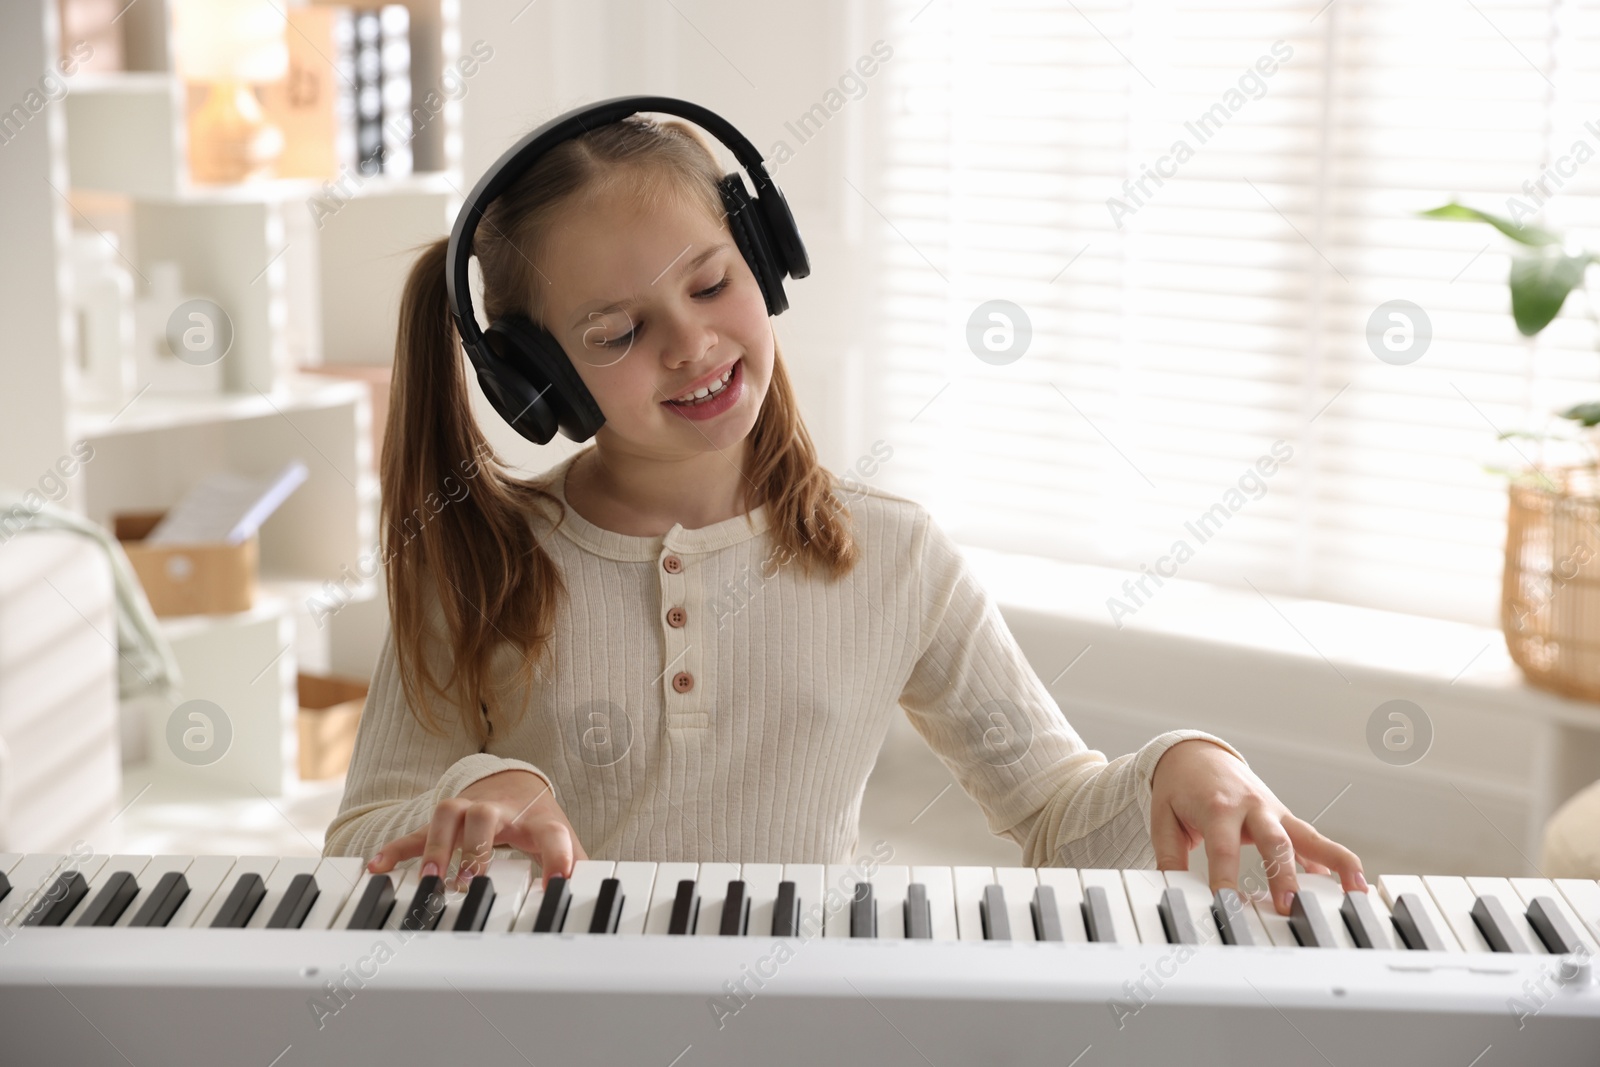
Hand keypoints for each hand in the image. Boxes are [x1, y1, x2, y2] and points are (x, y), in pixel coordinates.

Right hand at [367, 769, 586, 890]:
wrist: (517, 785)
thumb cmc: (540, 822)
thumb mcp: (563, 841)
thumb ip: (576, 868)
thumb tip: (590, 899)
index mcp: (536, 820)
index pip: (552, 834)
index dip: (558, 857)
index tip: (558, 884)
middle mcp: (499, 810)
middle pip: (485, 815)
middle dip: (476, 848)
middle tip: (470, 882)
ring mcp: (467, 812)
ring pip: (447, 815)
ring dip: (438, 845)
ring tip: (431, 879)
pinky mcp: (443, 823)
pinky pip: (415, 832)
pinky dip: (396, 849)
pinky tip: (378, 867)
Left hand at [1150, 738, 1365, 914]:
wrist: (1197, 755)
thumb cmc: (1180, 788)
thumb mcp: (1163, 816)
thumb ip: (1168, 854)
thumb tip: (1171, 889)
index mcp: (1217, 807)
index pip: (1223, 848)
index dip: (1225, 877)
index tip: (1227, 905)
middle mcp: (1251, 807)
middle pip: (1273, 842)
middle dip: (1283, 875)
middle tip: (1289, 907)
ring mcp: (1273, 811)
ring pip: (1307, 836)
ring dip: (1333, 862)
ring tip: (1353, 890)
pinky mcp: (1285, 818)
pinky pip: (1313, 841)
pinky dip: (1332, 862)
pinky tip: (1350, 886)